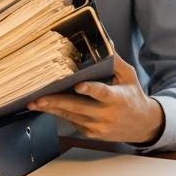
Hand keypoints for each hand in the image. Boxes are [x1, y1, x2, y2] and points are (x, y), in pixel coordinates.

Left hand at [27, 54, 164, 143]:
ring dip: (51, 108)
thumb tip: (104, 42)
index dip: (90, 90)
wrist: (141, 126)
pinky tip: (46, 106)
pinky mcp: (90, 133)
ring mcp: (97, 126)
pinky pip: (71, 121)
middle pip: (78, 108)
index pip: (102, 93)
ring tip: (33, 103)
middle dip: (56, 102)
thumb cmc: (133, 97)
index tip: (78, 86)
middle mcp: (106, 115)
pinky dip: (59, 113)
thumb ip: (115, 61)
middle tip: (38, 98)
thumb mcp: (129, 76)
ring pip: (70, 116)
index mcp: (117, 98)